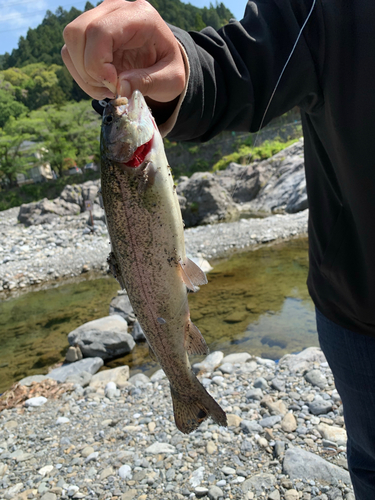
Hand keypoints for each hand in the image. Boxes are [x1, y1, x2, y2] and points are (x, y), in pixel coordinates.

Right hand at [61, 0, 185, 102]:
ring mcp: (99, 17)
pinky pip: (70, 52)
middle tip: (110, 89)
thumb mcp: (172, 80)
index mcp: (139, 16)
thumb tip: (120, 88)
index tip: (113, 86)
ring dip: (83, 74)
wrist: (165, 62)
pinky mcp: (89, 33)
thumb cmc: (170, 68)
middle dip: (88, 70)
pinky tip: (101, 84)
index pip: (100, 31)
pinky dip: (81, 75)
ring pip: (70, 42)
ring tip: (108, 88)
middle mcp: (115, 9)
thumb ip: (149, 83)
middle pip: (77, 32)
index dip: (98, 63)